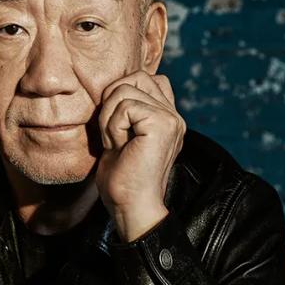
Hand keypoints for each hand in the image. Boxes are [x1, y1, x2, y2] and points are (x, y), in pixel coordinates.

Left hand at [93, 70, 184, 241]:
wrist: (131, 206)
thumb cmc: (122, 178)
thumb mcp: (122, 136)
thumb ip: (126, 110)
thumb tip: (112, 86)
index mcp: (168, 119)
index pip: (146, 79)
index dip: (123, 94)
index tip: (119, 129)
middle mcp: (174, 116)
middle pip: (135, 77)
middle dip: (113, 101)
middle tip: (114, 135)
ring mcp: (171, 119)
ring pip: (125, 89)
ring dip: (110, 118)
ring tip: (118, 144)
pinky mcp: (162, 124)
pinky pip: (124, 106)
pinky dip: (113, 126)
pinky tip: (121, 146)